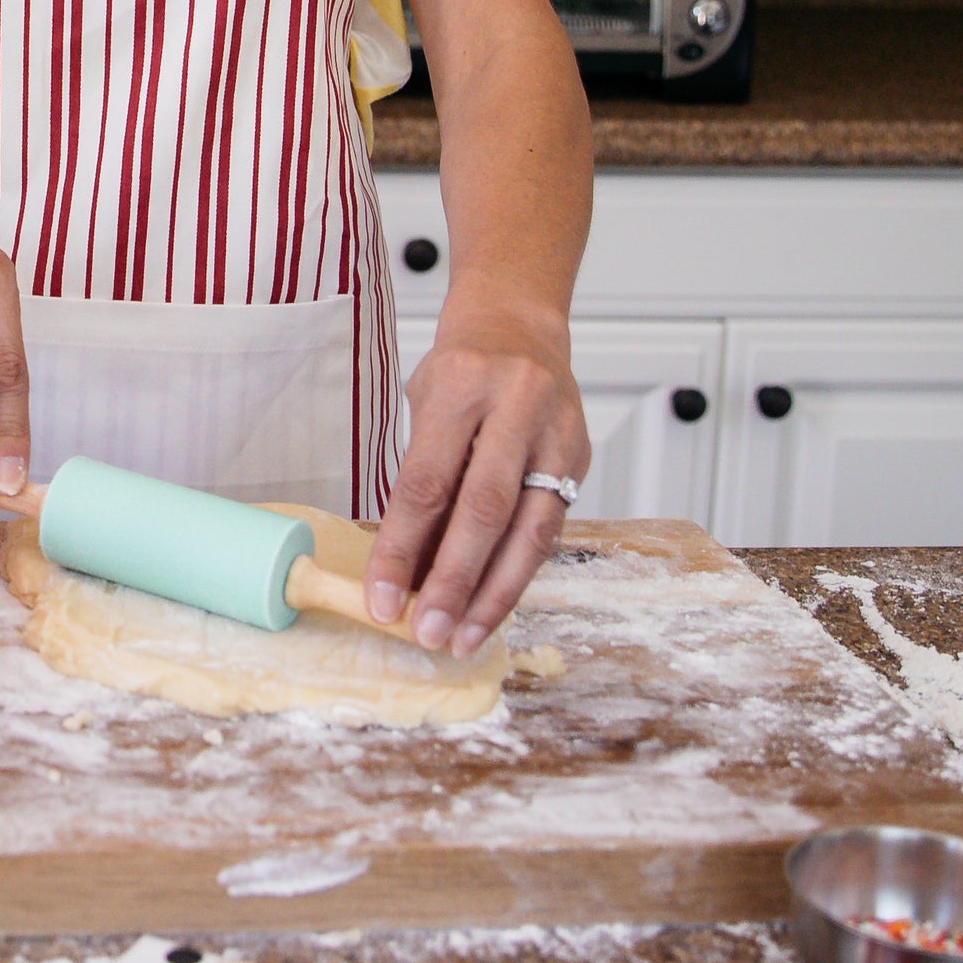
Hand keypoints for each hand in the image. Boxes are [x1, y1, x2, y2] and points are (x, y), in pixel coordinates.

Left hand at [363, 302, 587, 655]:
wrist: (520, 324)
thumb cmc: (461, 371)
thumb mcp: (427, 406)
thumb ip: (422, 479)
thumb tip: (403, 570)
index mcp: (463, 386)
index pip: (426, 482)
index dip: (402, 549)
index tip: (381, 601)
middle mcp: (517, 407)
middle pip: (485, 510)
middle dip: (455, 582)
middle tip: (427, 632)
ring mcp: (558, 434)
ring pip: (532, 529)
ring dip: (496, 593)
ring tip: (464, 637)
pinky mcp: (581, 459)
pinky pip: (551, 528)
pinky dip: (519, 572)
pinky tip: (495, 605)